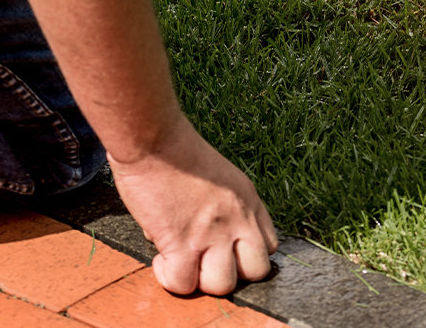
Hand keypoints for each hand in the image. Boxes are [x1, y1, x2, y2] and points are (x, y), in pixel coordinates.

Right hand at [108, 116, 277, 295]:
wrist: (155, 140)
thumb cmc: (178, 154)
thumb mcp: (222, 178)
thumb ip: (223, 209)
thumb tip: (202, 238)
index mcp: (249, 202)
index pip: (270, 246)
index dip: (246, 256)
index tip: (224, 251)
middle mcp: (238, 220)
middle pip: (256, 272)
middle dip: (232, 275)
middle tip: (205, 263)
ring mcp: (212, 234)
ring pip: (222, 286)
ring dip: (200, 282)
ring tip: (183, 264)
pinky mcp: (181, 242)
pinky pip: (183, 283)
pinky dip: (170, 279)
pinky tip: (161, 260)